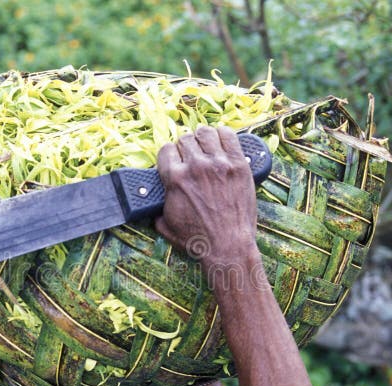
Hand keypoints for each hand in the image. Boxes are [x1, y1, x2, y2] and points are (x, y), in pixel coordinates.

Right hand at [155, 126, 259, 275]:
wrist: (228, 246)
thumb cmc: (197, 239)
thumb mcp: (166, 226)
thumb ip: (156, 210)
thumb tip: (152, 204)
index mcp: (175, 178)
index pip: (166, 149)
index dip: (169, 155)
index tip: (174, 161)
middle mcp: (196, 166)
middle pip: (185, 139)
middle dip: (186, 147)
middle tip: (191, 157)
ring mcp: (219, 164)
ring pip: (205, 133)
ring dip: (203, 138)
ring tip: (205, 147)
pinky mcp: (238, 165)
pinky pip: (229, 136)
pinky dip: (223, 135)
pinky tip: (221, 141)